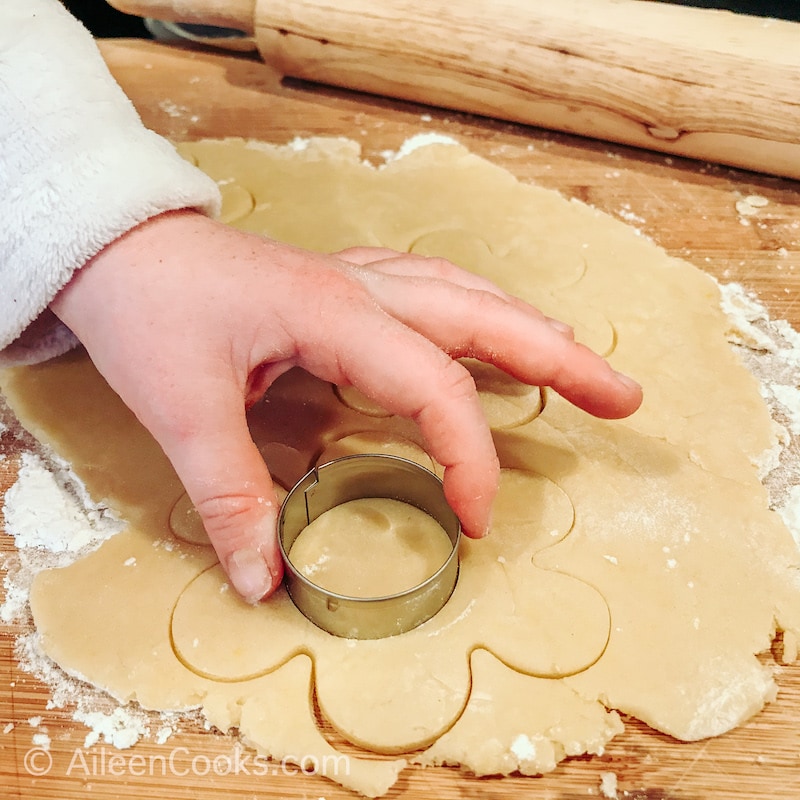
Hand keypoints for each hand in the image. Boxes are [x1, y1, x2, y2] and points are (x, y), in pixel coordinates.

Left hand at [51, 210, 641, 602]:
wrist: (118, 245)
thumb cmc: (148, 308)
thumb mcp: (181, 407)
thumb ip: (231, 495)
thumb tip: (267, 581)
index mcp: (335, 312)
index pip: (436, 387)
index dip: (470, 458)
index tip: (477, 522)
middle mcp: (363, 288)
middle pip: (487, 316)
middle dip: (564, 358)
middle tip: (626, 398)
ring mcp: (358, 280)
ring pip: (469, 295)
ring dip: (532, 328)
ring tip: (583, 363)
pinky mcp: (343, 286)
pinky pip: (434, 291)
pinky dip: (477, 313)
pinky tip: (492, 328)